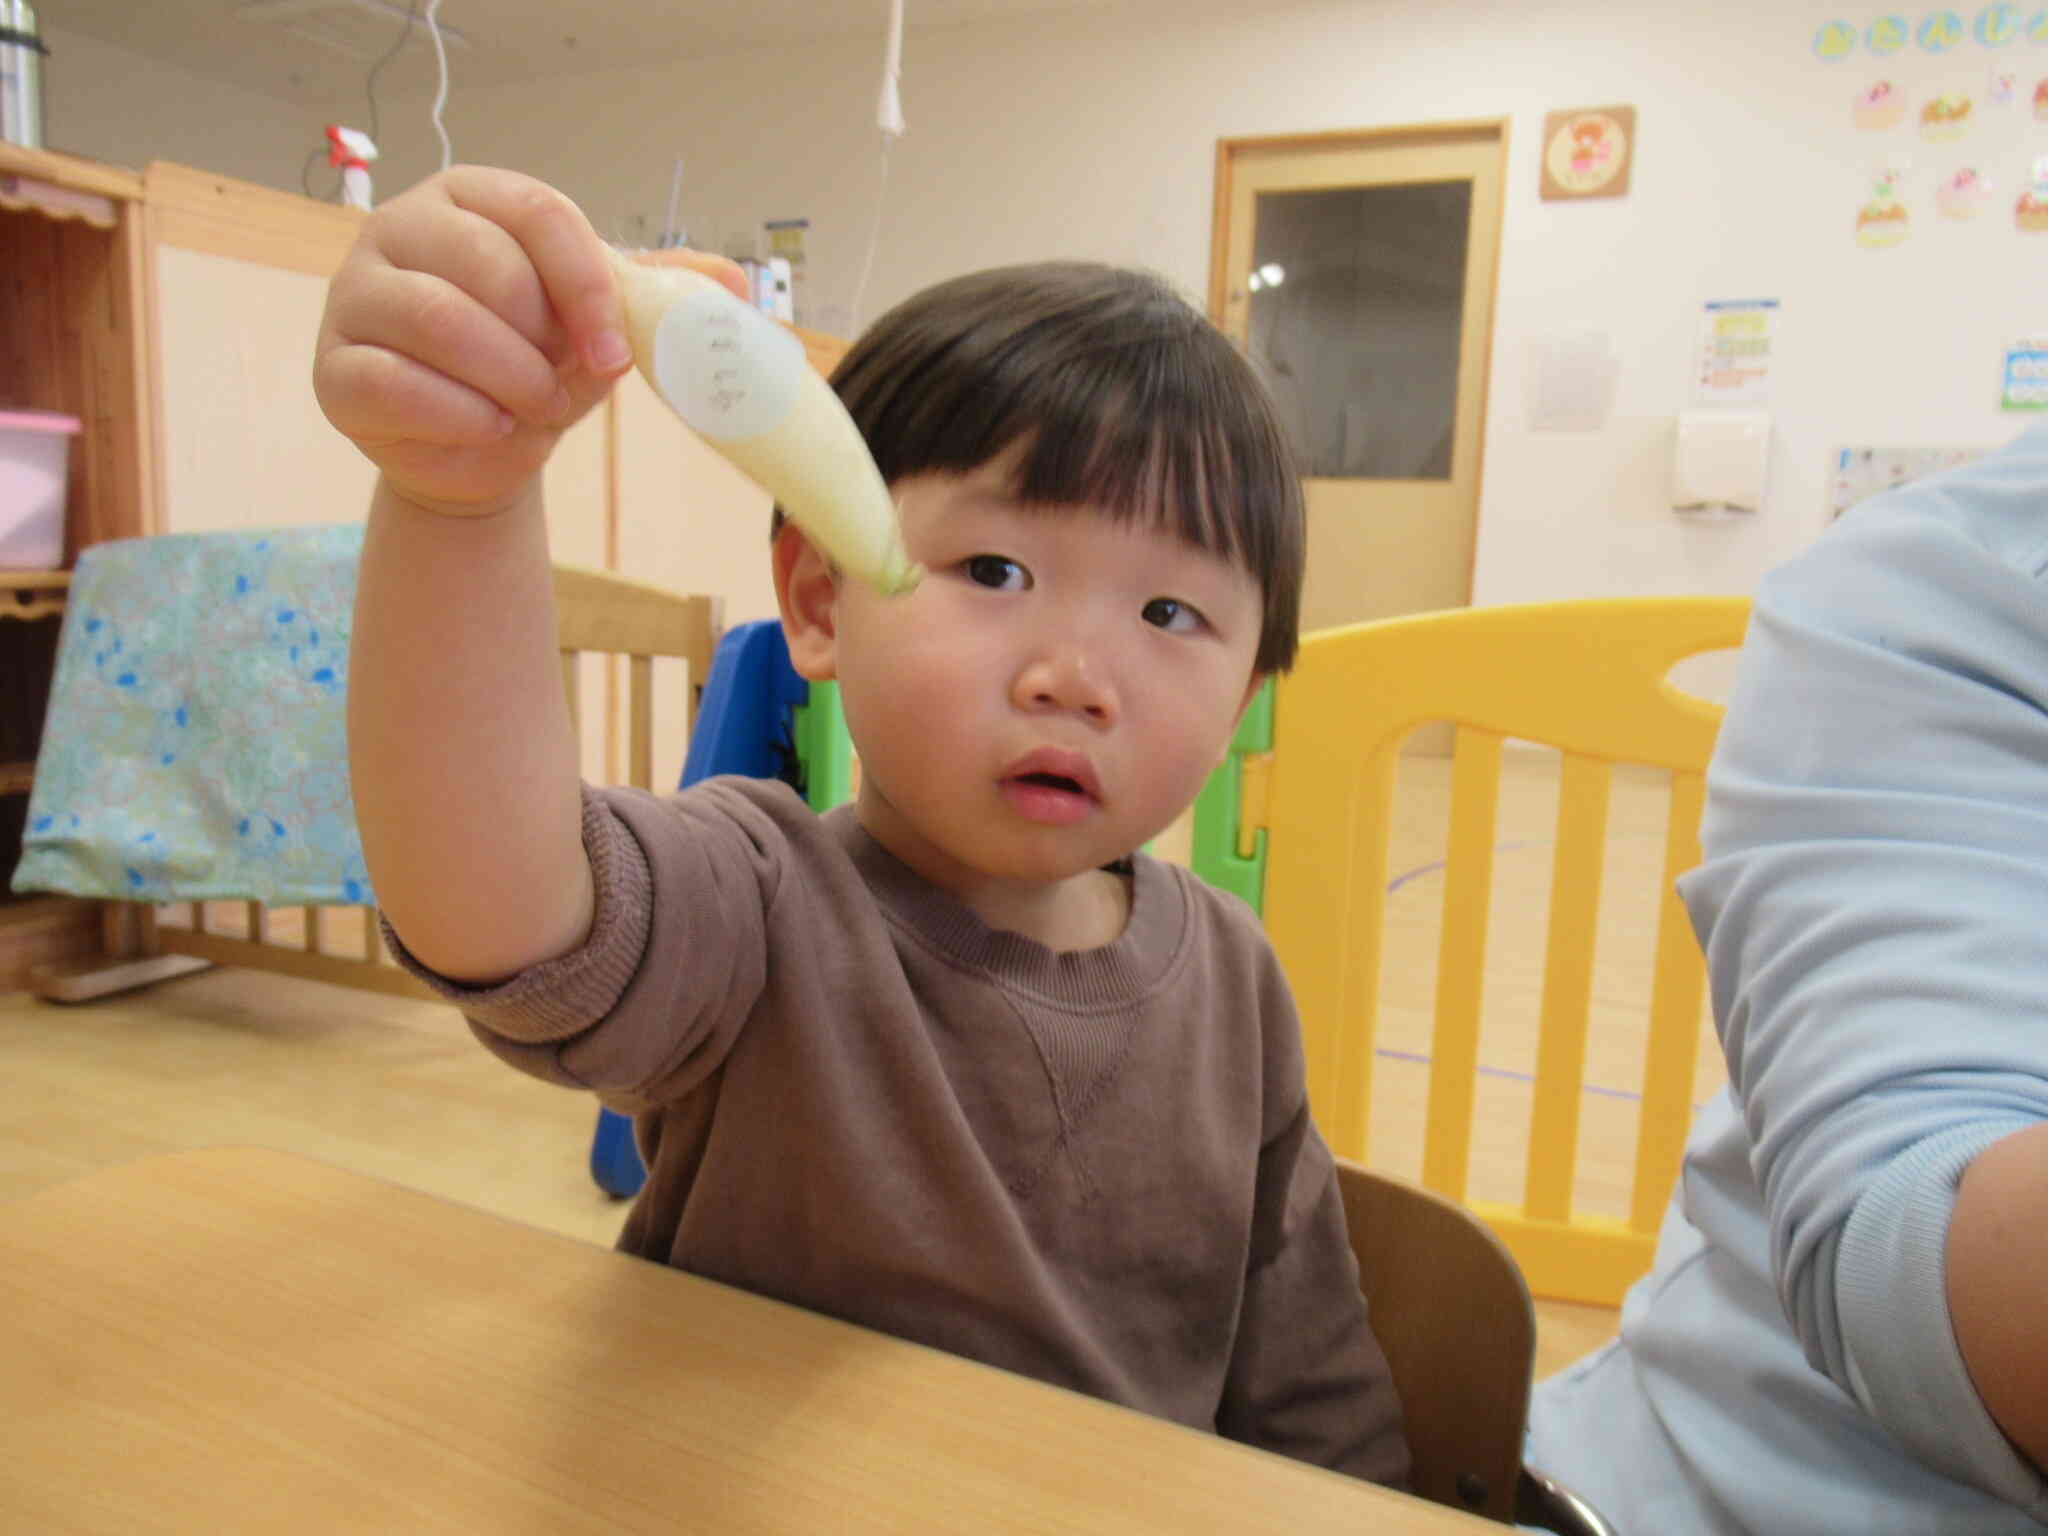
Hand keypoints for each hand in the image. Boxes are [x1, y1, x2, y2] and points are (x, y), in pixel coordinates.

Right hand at [313, 165, 747, 517]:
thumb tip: (734, 286)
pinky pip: (395, 383)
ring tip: (531, 409)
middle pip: (485, 264)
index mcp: (472, 198)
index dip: (587, 286)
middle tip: (563, 386)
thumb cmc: (538, 364)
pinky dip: (461, 417)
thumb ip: (658, 298)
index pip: (538, 212)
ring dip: (508, 380)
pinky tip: (489, 429)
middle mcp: (402, 230)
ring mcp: (357, 295)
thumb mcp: (600, 324)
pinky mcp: (335, 368)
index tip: (617, 354)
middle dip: (543, 342)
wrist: (483, 447)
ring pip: (437, 320)